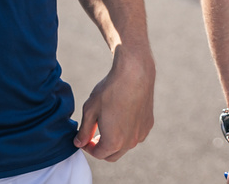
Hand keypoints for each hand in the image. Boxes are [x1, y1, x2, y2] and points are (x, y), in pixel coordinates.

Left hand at [73, 45, 155, 161]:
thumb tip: (79, 143)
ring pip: (125, 146)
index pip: (98, 154)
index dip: (88, 147)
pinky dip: (127, 133)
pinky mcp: (149, 124)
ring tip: (108, 125)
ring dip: (115, 141)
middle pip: (112, 155)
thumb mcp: (90, 110)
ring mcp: (141, 133)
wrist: (134, 73)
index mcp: (113, 142)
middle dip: (101, 149)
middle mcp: (129, 142)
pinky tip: (122, 117)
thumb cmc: (110, 91)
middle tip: (94, 136)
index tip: (84, 138)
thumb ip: (84, 131)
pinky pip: (135, 135)